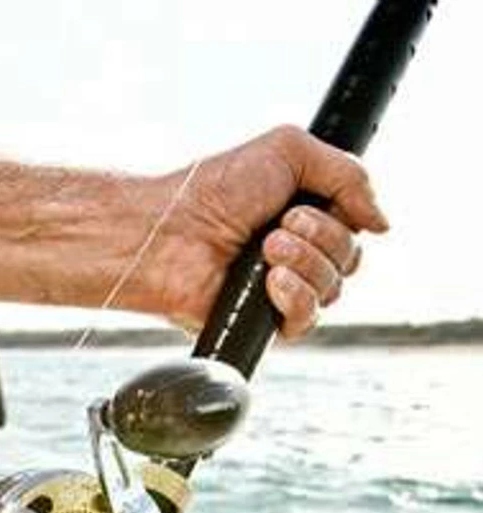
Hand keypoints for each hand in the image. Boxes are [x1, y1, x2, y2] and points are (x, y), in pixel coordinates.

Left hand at [138, 125, 387, 338]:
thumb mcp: (290, 151)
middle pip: (350, 259)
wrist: (170, 231)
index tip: (305, 202)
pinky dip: (296, 296)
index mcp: (305, 217)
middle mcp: (297, 255)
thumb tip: (382, 221)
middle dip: (322, 236)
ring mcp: (282, 291)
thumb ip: (348, 175)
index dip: (345, 214)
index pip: (355, 228)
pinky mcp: (265, 322)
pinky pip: (308, 320)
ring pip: (333, 289)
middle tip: (279, 224)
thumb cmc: (214, 189)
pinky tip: (271, 281)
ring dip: (305, 261)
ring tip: (266, 247)